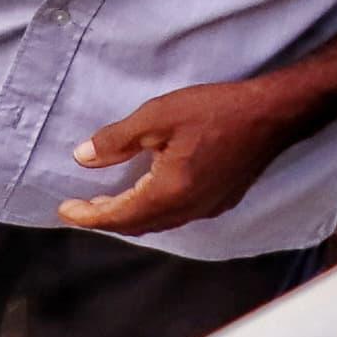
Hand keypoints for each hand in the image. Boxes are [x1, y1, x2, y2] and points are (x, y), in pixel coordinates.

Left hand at [55, 0, 336, 235]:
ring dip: (130, 217)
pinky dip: (153, 210)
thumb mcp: (157, 117)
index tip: (63, 210)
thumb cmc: (215, 111)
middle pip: (139, 225)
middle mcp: (191, 209)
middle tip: (77, 209)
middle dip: (106, 219)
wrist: (273, 114)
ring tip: (103, 204)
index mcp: (172, 193)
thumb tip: (83, 159)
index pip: (121, 215)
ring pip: (160, 222)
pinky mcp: (221, 198)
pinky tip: (144, 195)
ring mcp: (210, 207)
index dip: (90, 215)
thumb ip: (117, 140)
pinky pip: (178, 214)